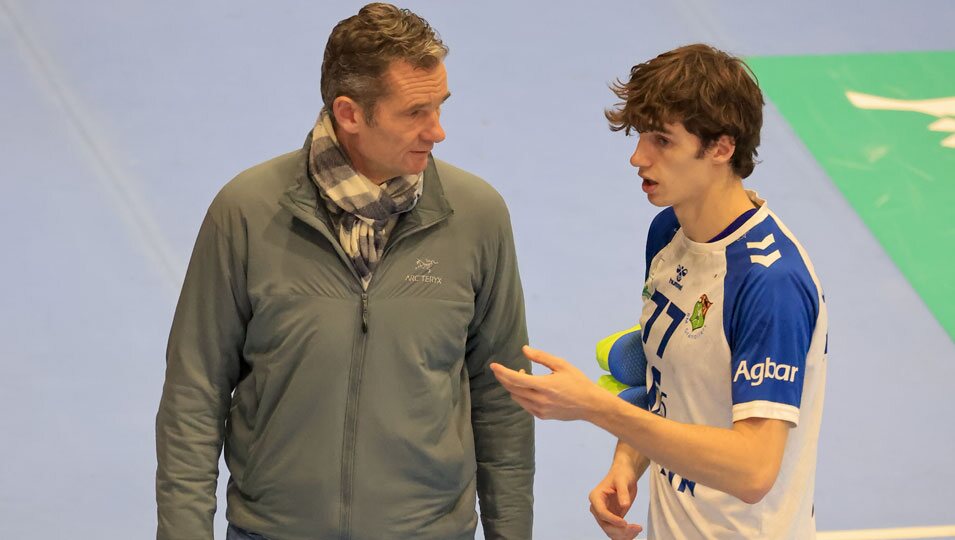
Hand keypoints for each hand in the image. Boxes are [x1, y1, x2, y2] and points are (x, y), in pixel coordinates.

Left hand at [490, 345, 608, 421]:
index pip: (516, 379)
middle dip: (503, 378)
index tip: (493, 365)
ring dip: (513, 386)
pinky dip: (520, 395)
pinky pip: (524, 405)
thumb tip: (524, 349)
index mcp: (545, 385)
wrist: (590, 405)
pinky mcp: (541, 416)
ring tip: (521, 376)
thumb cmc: (577, 381)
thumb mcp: (561, 365)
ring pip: (516, 398)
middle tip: (501, 369)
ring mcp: (540, 410)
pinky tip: (528, 388)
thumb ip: (541, 357)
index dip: (502, 372)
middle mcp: (540, 400)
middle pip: (512, 389)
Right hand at [589, 461, 642, 539]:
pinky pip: (616, 532)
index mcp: (596, 497)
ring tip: (637, 529)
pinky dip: (624, 535)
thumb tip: (624, 505)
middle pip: (605, 525)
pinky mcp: (612, 519)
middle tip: (636, 528)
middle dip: (620, 530)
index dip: (612, 520)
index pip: (601, 513)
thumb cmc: (621, 475)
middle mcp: (597, 508)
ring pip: (610, 531)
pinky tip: (634, 533)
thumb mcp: (622, 480)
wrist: (624, 475)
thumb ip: (622, 492)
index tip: (625, 523)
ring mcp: (604, 515)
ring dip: (623, 535)